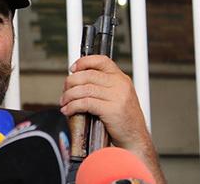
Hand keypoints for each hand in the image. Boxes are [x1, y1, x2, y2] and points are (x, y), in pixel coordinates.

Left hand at [59, 55, 165, 182]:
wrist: (135, 138)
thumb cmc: (123, 119)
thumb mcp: (117, 97)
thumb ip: (102, 87)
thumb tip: (76, 81)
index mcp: (121, 79)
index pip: (101, 61)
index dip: (84, 62)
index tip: (72, 69)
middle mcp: (120, 84)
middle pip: (88, 75)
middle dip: (71, 82)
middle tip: (64, 91)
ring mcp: (117, 97)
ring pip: (84, 89)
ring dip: (69, 95)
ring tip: (63, 102)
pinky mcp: (111, 110)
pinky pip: (85, 103)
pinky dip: (73, 106)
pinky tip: (68, 110)